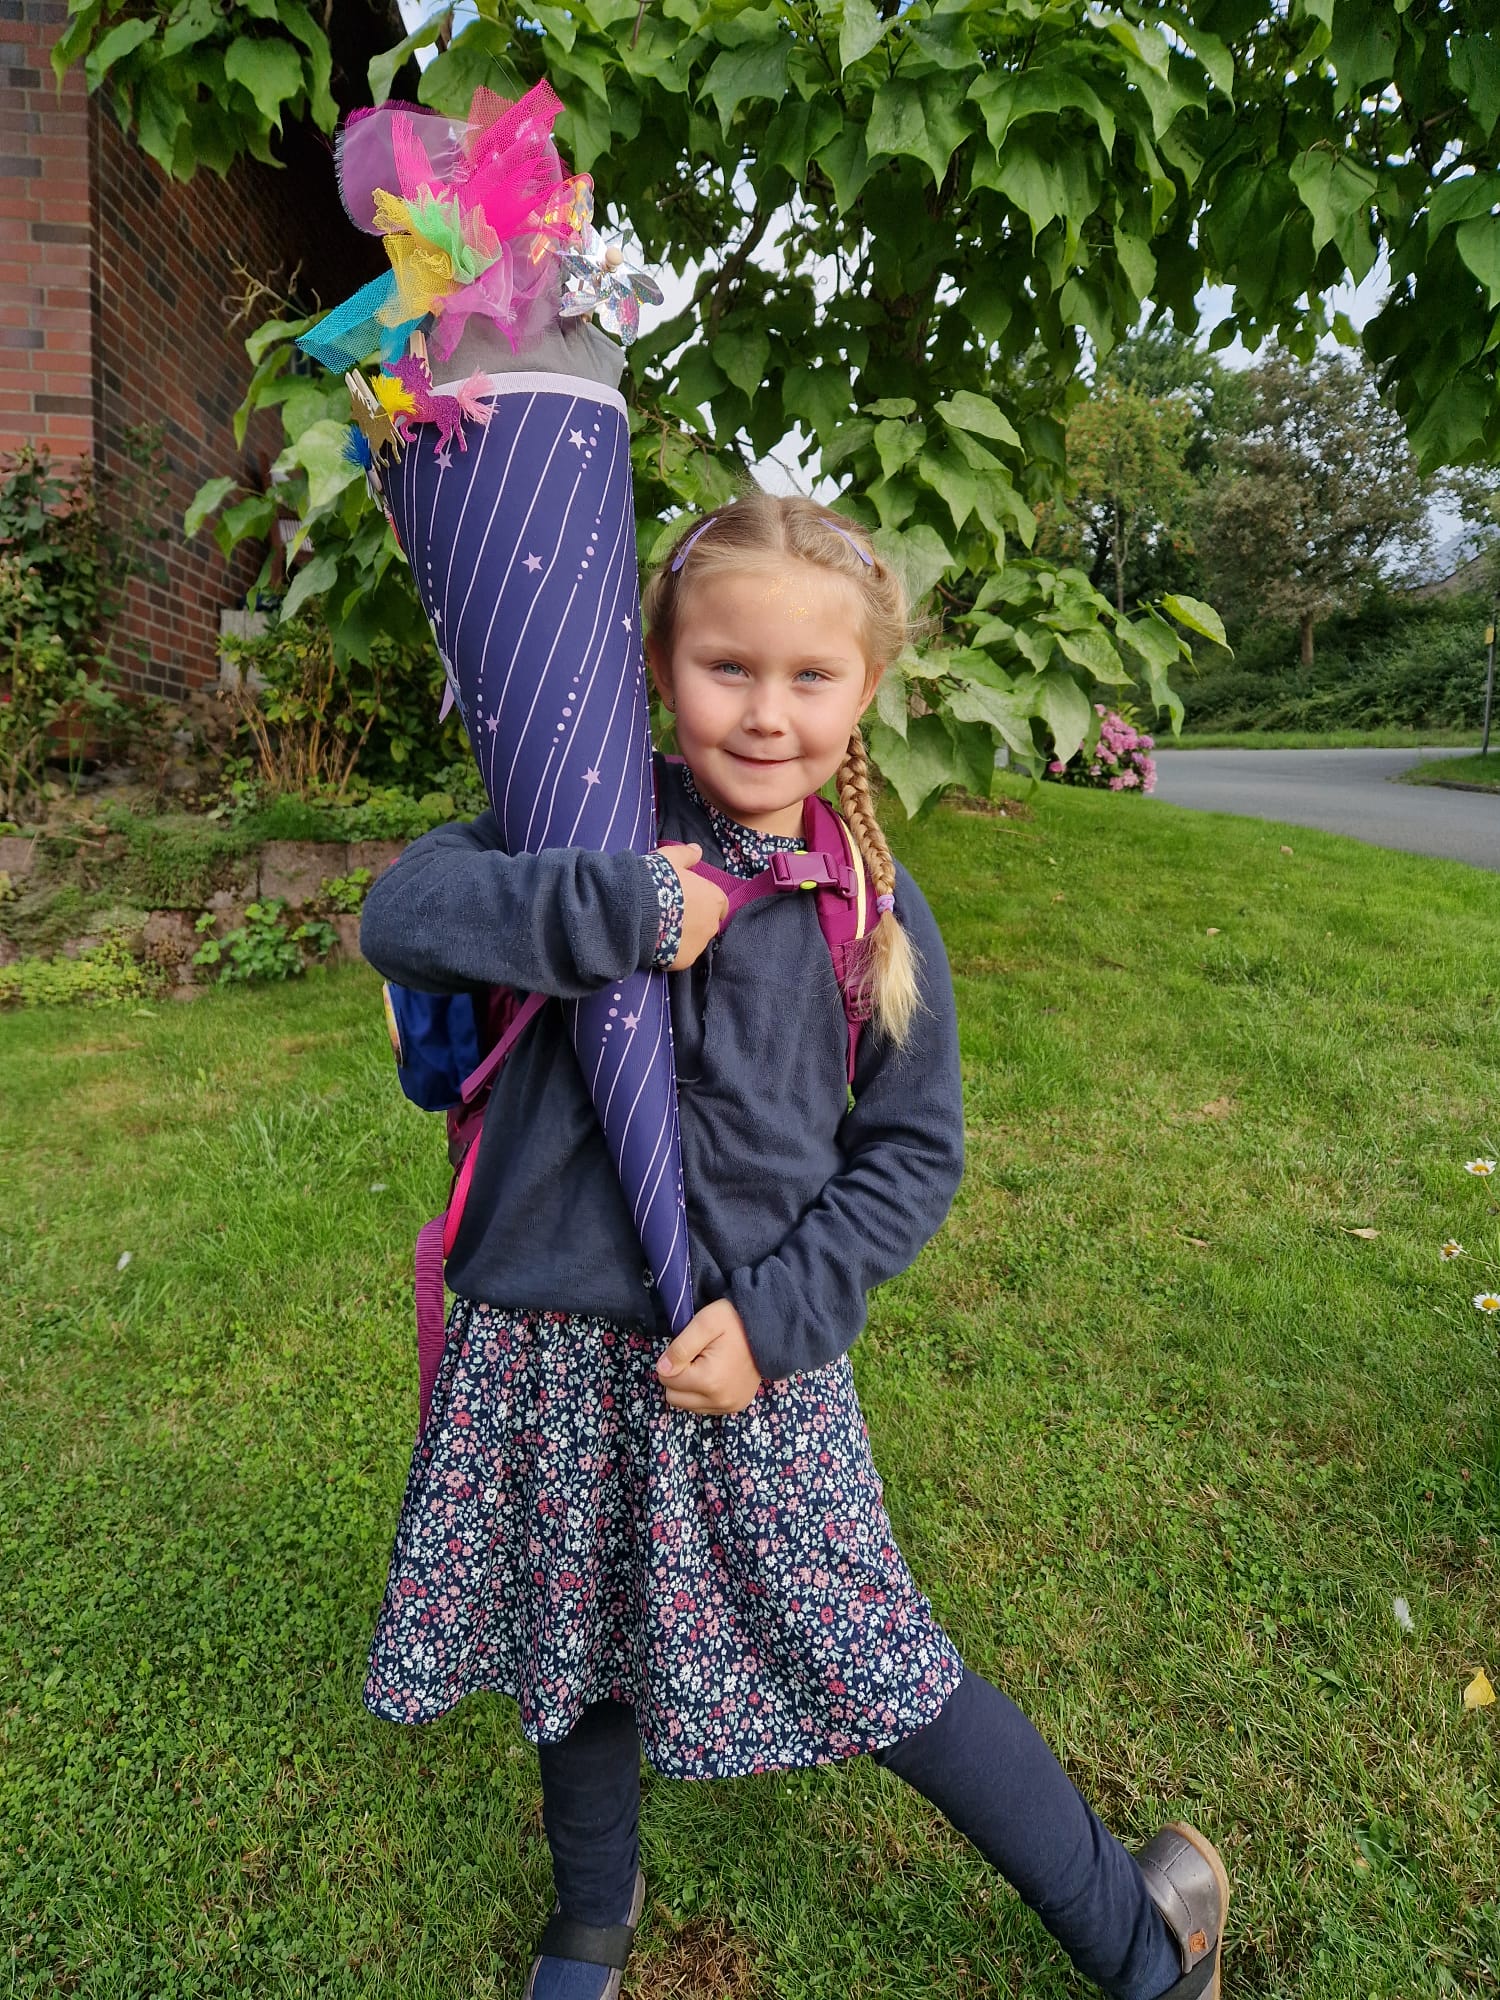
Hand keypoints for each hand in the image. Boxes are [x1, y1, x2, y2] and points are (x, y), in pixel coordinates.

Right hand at [655, 842, 727, 969]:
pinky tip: (658, 944)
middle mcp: (712, 924)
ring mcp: (699, 945)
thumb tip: (697, 849)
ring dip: (684, 937)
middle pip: (708, 924)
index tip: (691, 902)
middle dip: (695, 921)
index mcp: (714, 899)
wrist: (638, 910)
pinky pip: (680, 956)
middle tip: (673, 915)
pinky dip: (672, 952)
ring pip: (695, 942)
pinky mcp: (684, 961)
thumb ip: (686, 855)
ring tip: (663, 930)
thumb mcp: (670, 859)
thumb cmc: (657, 880)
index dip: (705, 902)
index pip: (719, 904)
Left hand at [656, 1299, 762, 1414]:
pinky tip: (714, 1375)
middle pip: (674, 1396)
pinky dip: (701, 1393)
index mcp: (709, 1380)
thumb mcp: (705, 1322)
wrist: (768, 1329)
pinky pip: (703, 1408)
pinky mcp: (735, 1407)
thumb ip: (680, 1347)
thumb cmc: (735, 1321)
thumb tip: (662, 1370)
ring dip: (689, 1387)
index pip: (666, 1379)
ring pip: (686, 1404)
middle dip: (678, 1376)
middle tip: (696, 1357)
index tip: (690, 1347)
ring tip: (706, 1365)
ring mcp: (728, 1406)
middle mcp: (719, 1400)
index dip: (673, 1360)